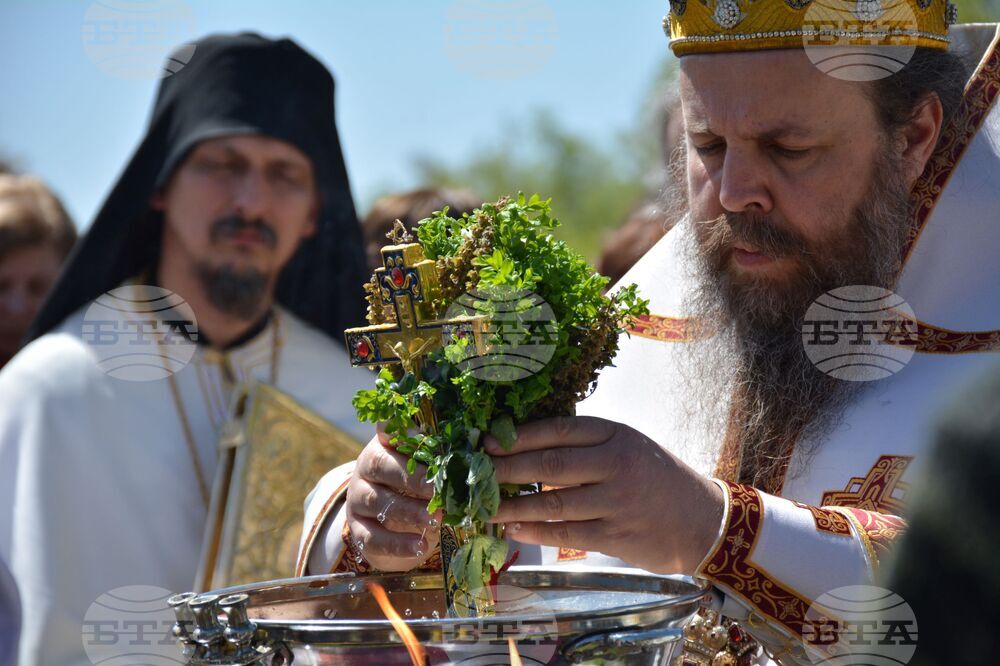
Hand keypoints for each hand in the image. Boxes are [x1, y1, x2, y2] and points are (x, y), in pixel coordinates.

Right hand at [345, 424, 441, 570]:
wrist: (393, 526)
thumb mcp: (430, 469)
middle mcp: (368, 467)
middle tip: (438, 490)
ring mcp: (359, 499)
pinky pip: (372, 538)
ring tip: (435, 520)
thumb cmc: (420, 488)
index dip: (400, 427)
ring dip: (408, 511)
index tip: (421, 433)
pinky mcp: (358, 531)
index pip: (387, 428)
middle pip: (382, 465)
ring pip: (378, 502)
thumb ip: (445, 458)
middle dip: (412, 478)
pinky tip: (420, 547)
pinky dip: (397, 544)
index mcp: (387, 444)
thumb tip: (484, 445)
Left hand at [486, 416, 724, 574]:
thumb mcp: (629, 448)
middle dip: (508, 469)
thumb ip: (587, 449)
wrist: (704, 521)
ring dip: (514, 506)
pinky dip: (535, 532)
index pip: (558, 430)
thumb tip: (527, 453)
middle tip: (477, 474)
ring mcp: (617, 501)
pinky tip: (513, 530)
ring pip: (554, 503)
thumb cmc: (657, 480)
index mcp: (616, 435)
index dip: (518, 436)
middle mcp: (617, 464)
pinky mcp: (617, 536)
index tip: (487, 442)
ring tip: (486, 508)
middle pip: (551, 464)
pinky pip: (566, 533)